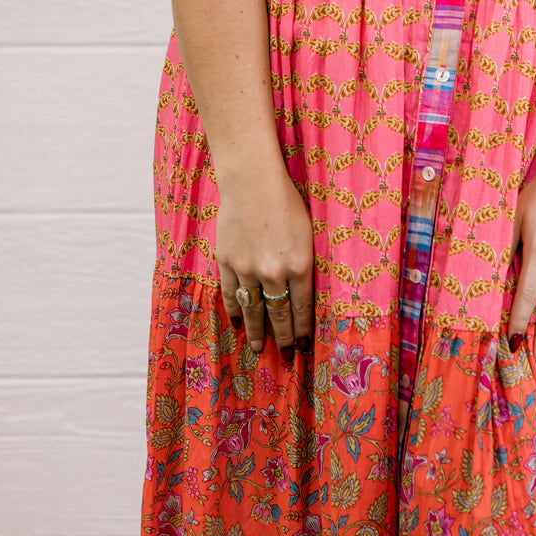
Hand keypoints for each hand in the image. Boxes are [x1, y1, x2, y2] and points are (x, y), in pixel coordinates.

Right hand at [215, 162, 314, 364]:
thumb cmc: (286, 200)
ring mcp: (247, 268)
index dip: (301, 329)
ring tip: (258, 348)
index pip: (301, 307)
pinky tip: (237, 322)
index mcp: (299, 264)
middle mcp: (273, 272)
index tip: (303, 346)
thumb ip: (305, 263)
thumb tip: (304, 291)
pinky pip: (231, 293)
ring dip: (256, 332)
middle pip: (278, 314)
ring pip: (252, 310)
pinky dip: (234, 310)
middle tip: (285, 356)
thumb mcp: (308, 232)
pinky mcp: (227, 261)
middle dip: (283, 338)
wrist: (252, 180)